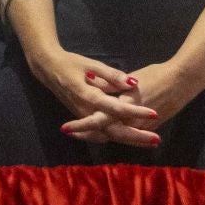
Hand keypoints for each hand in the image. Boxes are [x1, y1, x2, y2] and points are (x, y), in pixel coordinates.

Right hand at [29, 47, 160, 147]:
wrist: (48, 69)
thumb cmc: (71, 64)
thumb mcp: (92, 64)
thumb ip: (112, 75)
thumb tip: (131, 83)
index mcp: (89, 97)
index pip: (116, 108)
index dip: (135, 111)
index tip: (154, 113)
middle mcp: (86, 112)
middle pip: (113, 131)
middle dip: (136, 137)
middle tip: (157, 140)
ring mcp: (84, 118)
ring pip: (108, 135)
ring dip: (129, 140)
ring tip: (150, 141)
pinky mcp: (84, 118)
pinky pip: (102, 133)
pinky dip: (117, 136)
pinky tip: (132, 137)